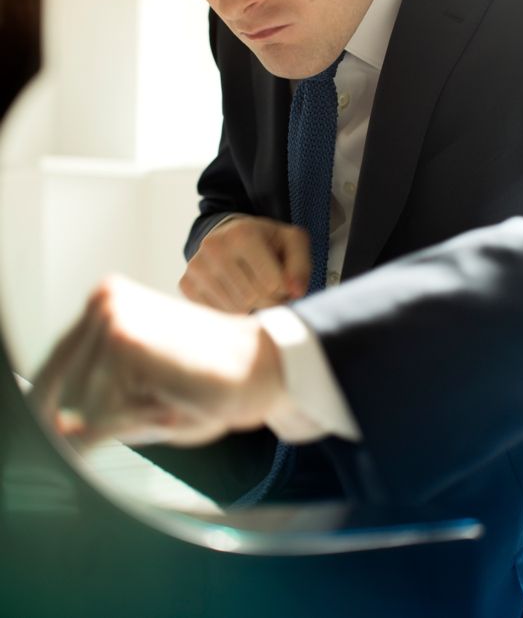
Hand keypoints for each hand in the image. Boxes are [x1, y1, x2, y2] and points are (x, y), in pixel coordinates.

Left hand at [30, 275, 283, 450]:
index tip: (62, 430)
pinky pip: (103, 413)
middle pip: (62, 391)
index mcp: (105, 305)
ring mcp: (111, 316)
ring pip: (84, 406)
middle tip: (161, 401)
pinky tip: (172, 397)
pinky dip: (138, 420)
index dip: (51, 408)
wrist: (263, 367)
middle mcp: (103, 301)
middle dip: (104, 416)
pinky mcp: (123, 338)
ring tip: (170, 395)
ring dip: (126, 418)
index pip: (55, 369)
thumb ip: (91, 408)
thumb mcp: (139, 395)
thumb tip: (54, 431)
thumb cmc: (209, 383)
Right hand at [179, 216, 310, 311]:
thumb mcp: (292, 242)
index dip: (284, 288)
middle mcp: (214, 247)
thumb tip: (295, 292)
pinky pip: (217, 315)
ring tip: (253, 288)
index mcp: (242, 234)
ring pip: (236, 310)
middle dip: (268, 300)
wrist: (230, 236)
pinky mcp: (186, 284)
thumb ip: (301, 265)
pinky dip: (232, 311)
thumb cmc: (266, 242)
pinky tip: (234, 293)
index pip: (273, 284)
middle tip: (270, 287)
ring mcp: (196, 266)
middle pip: (253, 298)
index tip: (282, 279)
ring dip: (252, 307)